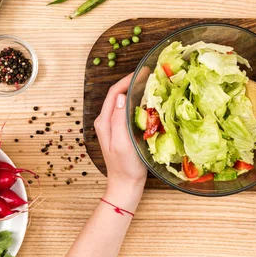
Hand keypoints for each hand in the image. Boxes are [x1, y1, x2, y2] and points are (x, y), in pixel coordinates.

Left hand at [94, 73, 147, 202]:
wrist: (126, 185)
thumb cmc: (125, 166)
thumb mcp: (122, 142)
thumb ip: (119, 119)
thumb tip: (122, 97)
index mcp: (104, 121)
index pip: (115, 93)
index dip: (127, 80)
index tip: (143, 72)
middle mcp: (106, 121)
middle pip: (118, 95)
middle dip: (132, 82)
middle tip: (151, 75)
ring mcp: (113, 126)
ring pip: (123, 102)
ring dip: (135, 91)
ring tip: (151, 85)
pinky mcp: (121, 131)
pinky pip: (128, 111)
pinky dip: (138, 103)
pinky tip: (149, 103)